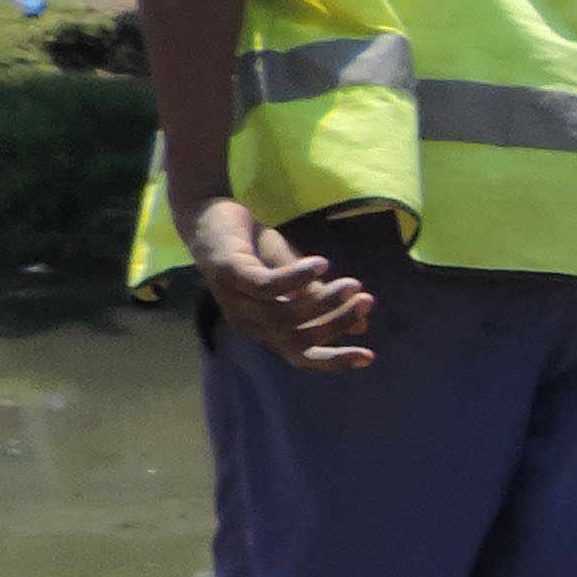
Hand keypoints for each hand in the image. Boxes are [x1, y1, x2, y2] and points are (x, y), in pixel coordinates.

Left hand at [187, 199, 375, 370]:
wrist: (207, 216)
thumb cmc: (251, 249)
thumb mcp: (292, 277)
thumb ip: (319, 300)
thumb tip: (361, 325)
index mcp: (264, 329)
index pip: (300, 356)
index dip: (333, 360)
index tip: (369, 356)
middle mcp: (248, 323)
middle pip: (295, 338)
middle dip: (335, 324)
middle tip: (365, 303)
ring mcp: (235, 301)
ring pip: (284, 314)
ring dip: (323, 301)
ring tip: (352, 284)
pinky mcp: (230, 274)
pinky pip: (267, 285)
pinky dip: (297, 278)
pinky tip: (322, 265)